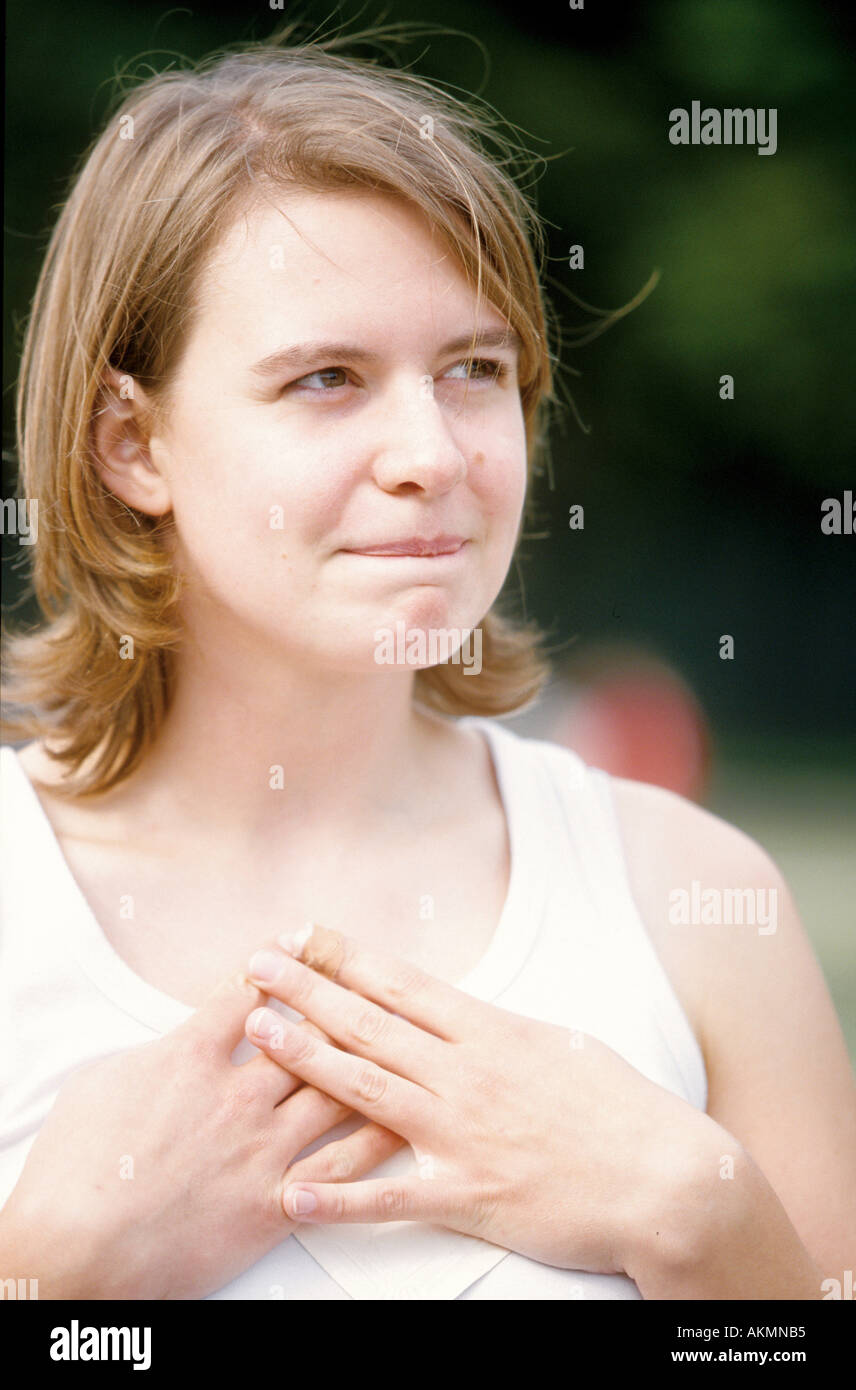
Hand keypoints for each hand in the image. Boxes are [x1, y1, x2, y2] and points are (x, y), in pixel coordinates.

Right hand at [0, 970, 402, 1298]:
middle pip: (308, 1035)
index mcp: (190, 1056)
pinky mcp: (274, 1204)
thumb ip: (151, 1053)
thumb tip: (172, 1043)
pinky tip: (397, 1125)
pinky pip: (340, 1167)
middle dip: (338, 1006)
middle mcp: (237, 1095)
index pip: (247, 993)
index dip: (275, 964)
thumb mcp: (100, 1082)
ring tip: (398, 1046)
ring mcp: (261, 1149)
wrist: (79, 1250)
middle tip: (365, 985)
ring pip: (336, 1091)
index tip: (296, 944)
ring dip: (368, 1066)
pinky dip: (374, 1143)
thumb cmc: (74, 1167)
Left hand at [244, 924, 717, 1275]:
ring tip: (258, 1034)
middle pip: (370, 1023)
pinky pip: (392, 1197)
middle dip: (307, 989)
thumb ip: (501, 1031)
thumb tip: (464, 1013)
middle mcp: (468, 1073)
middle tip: (256, 965)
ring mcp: (463, 1133)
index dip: (345, 957)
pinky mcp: (469, 1194)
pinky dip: (339, 1199)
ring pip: (367, 1088)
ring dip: (306, 1058)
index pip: (402, 984)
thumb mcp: (564, 1045)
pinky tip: (292, 1194)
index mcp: (492, 1031)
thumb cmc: (623, 1110)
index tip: (303, 934)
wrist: (668, 1181)